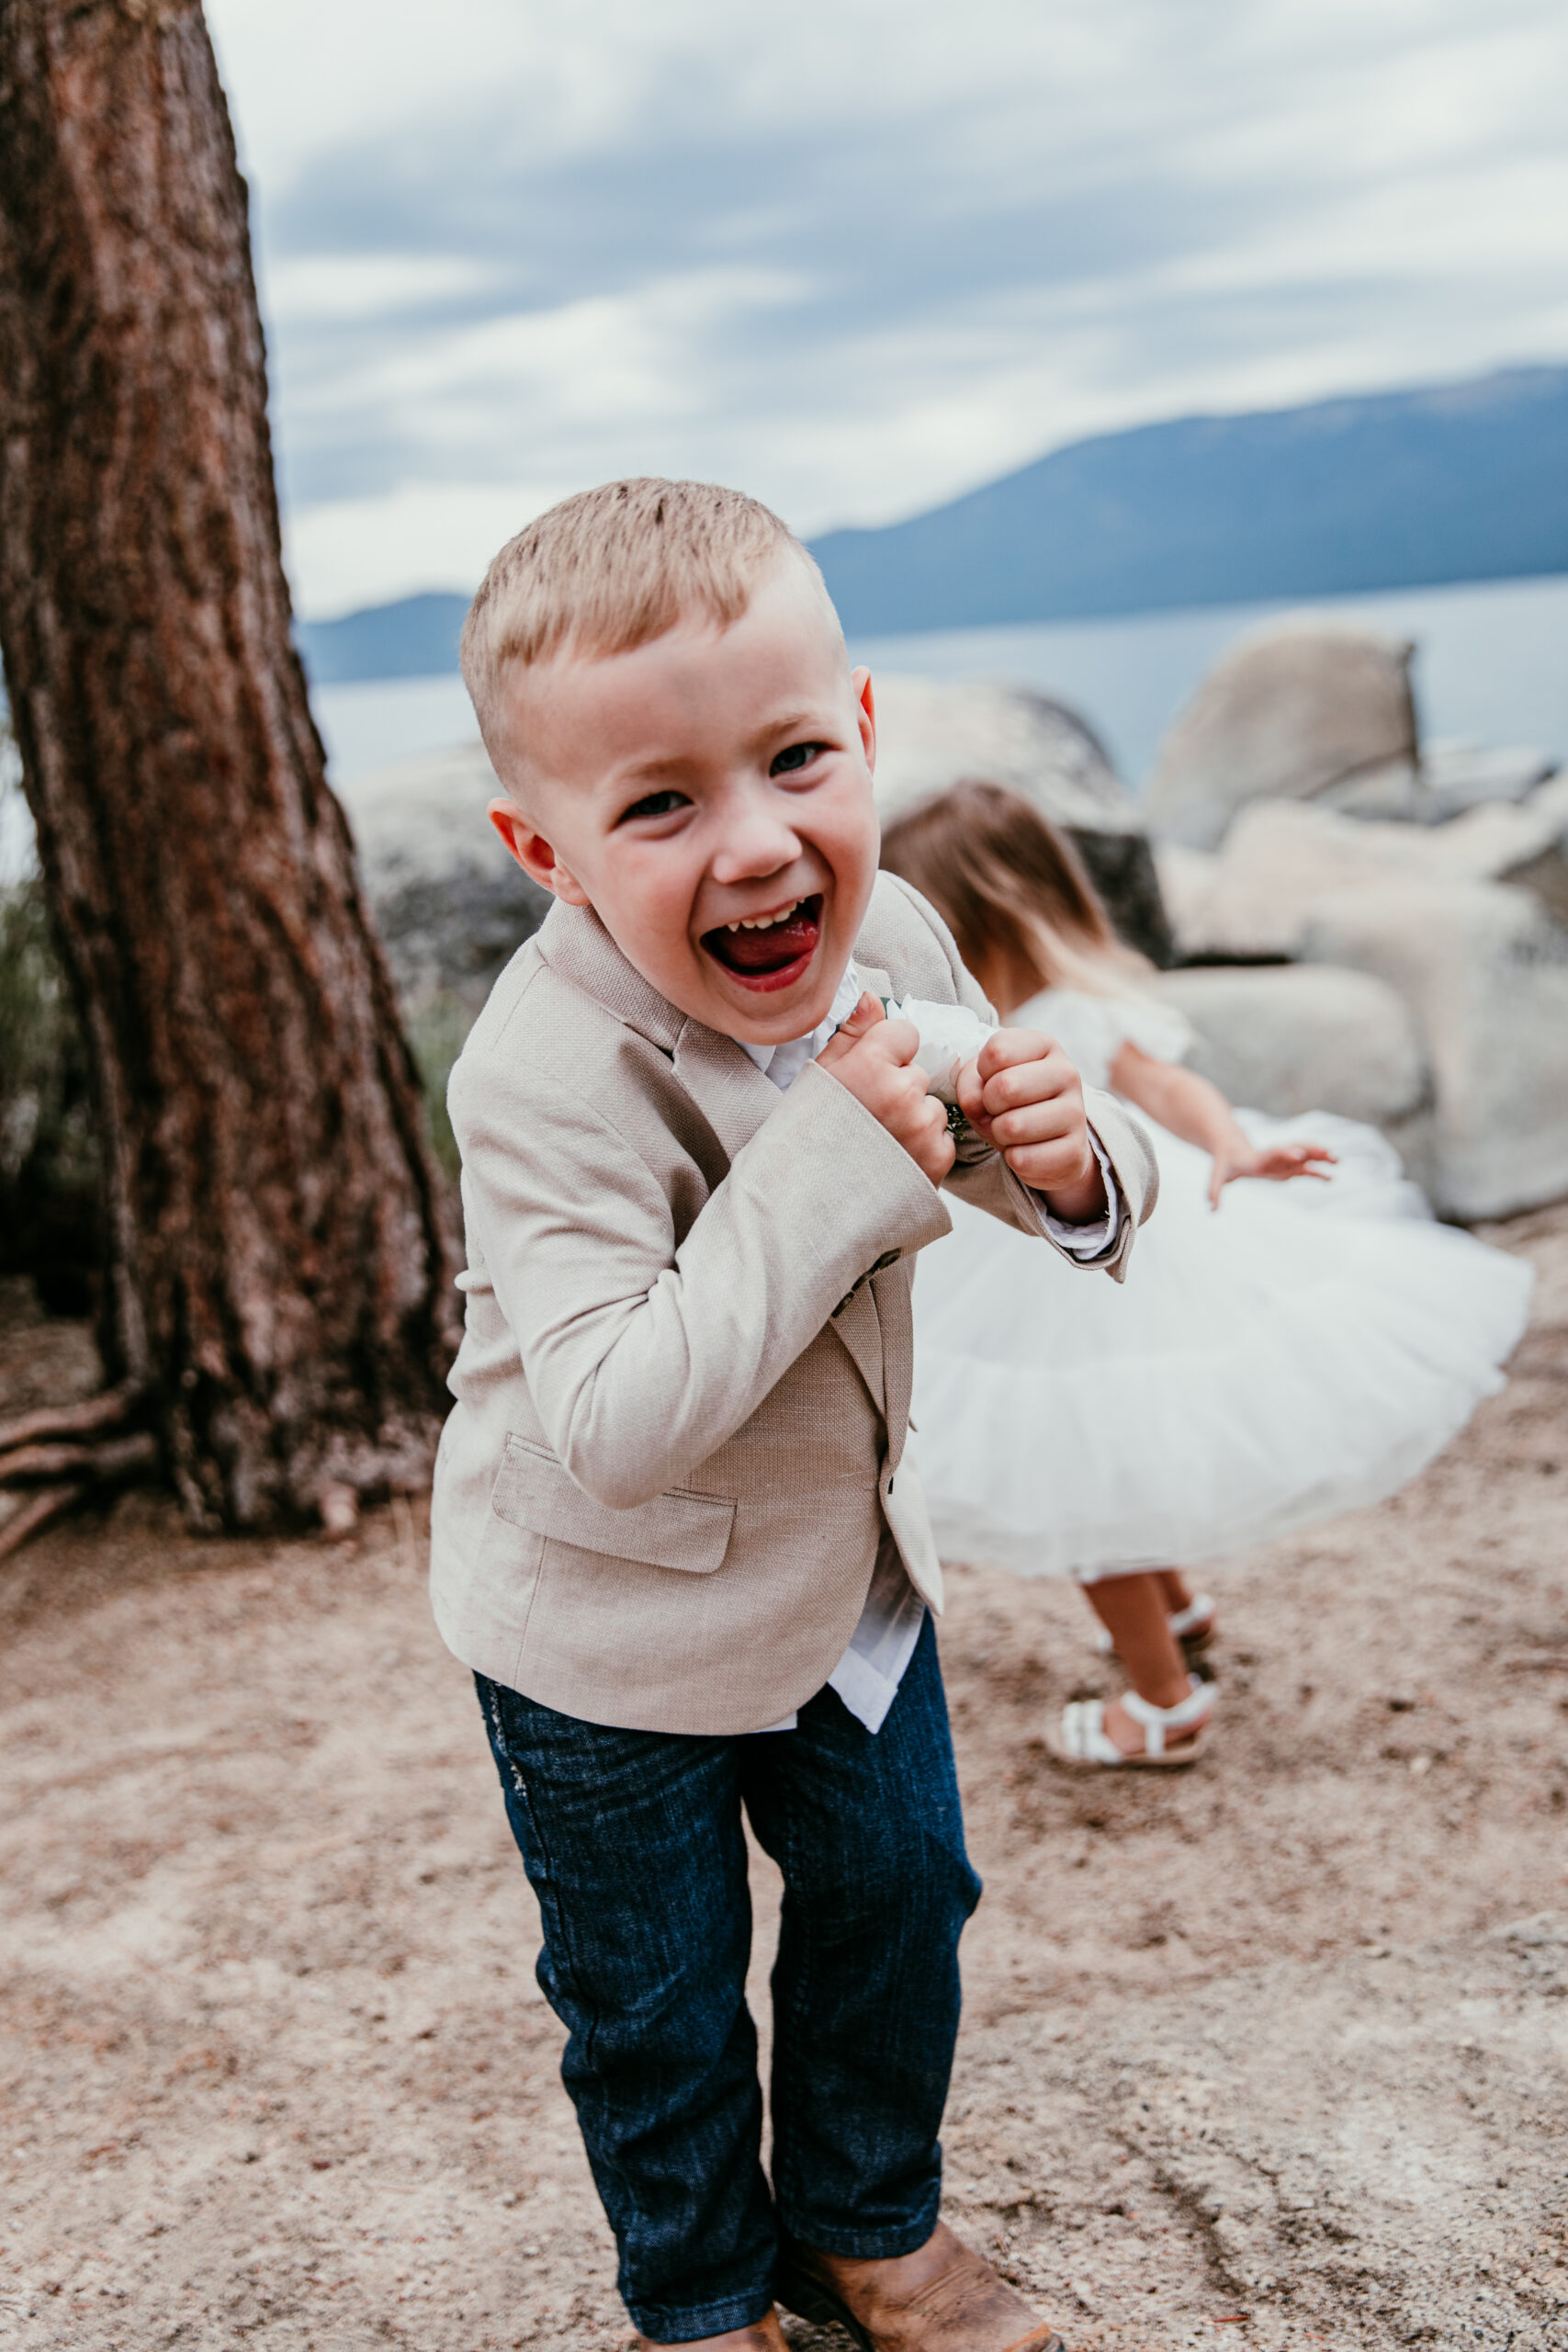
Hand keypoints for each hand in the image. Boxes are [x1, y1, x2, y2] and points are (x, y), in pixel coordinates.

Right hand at [817, 993, 954, 1186]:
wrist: (807, 1206)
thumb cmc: (806, 1139)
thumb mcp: (818, 1079)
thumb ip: (850, 1035)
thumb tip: (873, 999)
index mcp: (869, 1065)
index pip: (904, 1033)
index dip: (887, 1054)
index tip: (867, 1078)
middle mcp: (902, 1092)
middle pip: (918, 1073)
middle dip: (900, 1090)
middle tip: (868, 1120)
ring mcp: (923, 1127)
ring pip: (931, 1107)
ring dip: (914, 1121)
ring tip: (880, 1145)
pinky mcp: (938, 1159)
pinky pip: (942, 1139)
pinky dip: (924, 1150)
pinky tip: (893, 1163)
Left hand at [955, 1027, 1104, 1219]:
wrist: (1049, 1143)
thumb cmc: (1012, 1103)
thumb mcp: (986, 1082)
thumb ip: (970, 1081)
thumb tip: (974, 1103)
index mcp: (1045, 1046)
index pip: (997, 1051)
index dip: (980, 1073)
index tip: (991, 1080)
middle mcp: (1067, 1073)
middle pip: (1005, 1087)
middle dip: (988, 1106)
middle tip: (998, 1111)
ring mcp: (1076, 1112)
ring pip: (1012, 1127)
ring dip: (999, 1134)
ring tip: (1012, 1131)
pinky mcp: (1075, 1151)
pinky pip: (1022, 1159)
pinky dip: (1014, 1159)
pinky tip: (1027, 1150)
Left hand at [1207, 1137, 1336, 1209]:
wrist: (1231, 1150)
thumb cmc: (1224, 1164)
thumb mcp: (1217, 1176)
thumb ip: (1214, 1191)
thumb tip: (1210, 1210)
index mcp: (1258, 1158)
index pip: (1274, 1153)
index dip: (1287, 1153)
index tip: (1299, 1156)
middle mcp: (1274, 1156)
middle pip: (1295, 1150)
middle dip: (1311, 1151)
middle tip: (1328, 1153)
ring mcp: (1283, 1160)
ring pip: (1305, 1156)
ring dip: (1320, 1157)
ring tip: (1338, 1160)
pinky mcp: (1287, 1166)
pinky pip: (1305, 1168)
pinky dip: (1318, 1172)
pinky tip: (1332, 1178)